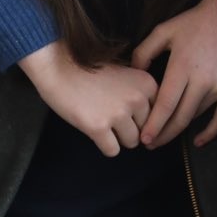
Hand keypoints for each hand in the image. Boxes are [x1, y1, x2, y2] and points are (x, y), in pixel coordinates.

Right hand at [18, 41, 157, 156]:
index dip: (142, 116)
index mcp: (147, 83)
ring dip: (117, 137)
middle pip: (145, 130)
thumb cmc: (89, 69)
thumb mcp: (124, 73)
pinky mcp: (99, 127)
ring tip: (102, 119)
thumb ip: (140, 93)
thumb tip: (151, 123)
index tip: (128, 112)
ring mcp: (118, 113)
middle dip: (130, 127)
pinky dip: (104, 144)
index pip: (158, 115)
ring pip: (131, 143)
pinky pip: (112, 151)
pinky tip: (93, 127)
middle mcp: (137, 98)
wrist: (58, 65)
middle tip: (110, 113)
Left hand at [131, 0, 216, 148]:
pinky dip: (210, 133)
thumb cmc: (193, 22)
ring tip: (164, 136)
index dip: (153, 124)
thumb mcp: (163, 31)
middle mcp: (202, 81)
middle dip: (163, 134)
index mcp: (183, 66)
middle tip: (149, 144)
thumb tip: (133, 73)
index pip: (165, 104)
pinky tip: (197, 141)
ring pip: (196, 117)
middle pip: (180, 117)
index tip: (143, 138)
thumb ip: (144, 52)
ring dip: (180, 130)